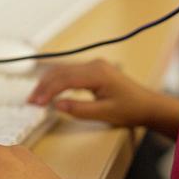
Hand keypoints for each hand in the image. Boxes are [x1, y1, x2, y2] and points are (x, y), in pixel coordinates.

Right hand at [26, 58, 156, 127]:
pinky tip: (50, 90)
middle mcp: (94, 65)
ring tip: (36, 96)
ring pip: (64, 70)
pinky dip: (58, 81)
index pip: (65, 79)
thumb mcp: (104, 113)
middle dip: (44, 86)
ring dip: (48, 82)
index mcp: (97, 73)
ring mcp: (94, 65)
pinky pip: (71, 72)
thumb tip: (56, 105)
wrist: (148, 104)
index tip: (36, 102)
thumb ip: (79, 109)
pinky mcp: (94, 70)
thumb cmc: (130, 109)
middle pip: (61, 72)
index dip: (48, 91)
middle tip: (30, 100)